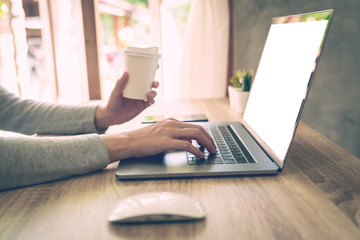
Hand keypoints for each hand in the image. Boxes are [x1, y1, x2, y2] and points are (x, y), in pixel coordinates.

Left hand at [95, 72, 158, 127]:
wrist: (112, 116)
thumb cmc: (112, 102)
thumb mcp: (116, 92)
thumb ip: (120, 83)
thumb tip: (126, 72)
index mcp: (133, 84)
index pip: (143, 76)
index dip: (151, 71)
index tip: (156, 66)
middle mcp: (138, 90)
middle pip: (150, 85)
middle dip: (155, 83)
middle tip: (154, 84)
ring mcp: (141, 98)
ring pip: (152, 93)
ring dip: (154, 93)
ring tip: (149, 94)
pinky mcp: (142, 107)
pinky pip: (150, 103)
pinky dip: (152, 101)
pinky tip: (150, 100)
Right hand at [101, 118, 216, 162]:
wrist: (129, 141)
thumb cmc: (143, 140)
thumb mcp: (160, 133)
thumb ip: (174, 135)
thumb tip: (188, 141)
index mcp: (171, 121)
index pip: (194, 125)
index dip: (205, 134)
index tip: (209, 142)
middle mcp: (172, 124)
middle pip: (198, 128)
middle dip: (209, 139)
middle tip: (214, 147)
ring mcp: (169, 132)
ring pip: (195, 134)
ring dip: (207, 144)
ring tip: (211, 151)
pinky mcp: (166, 142)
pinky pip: (187, 145)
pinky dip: (197, 150)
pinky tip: (200, 155)